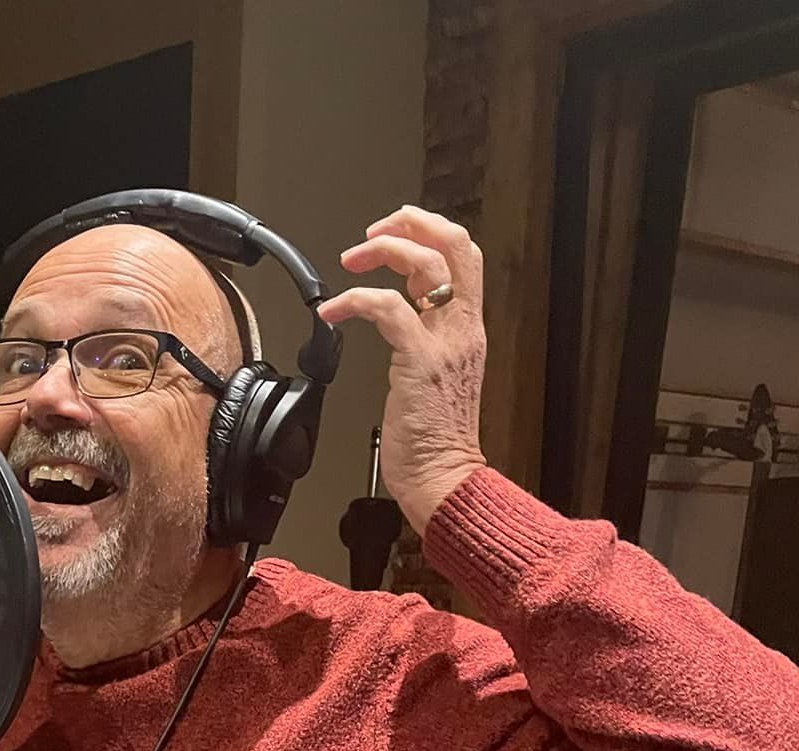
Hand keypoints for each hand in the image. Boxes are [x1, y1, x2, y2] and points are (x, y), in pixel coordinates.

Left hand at [320, 207, 487, 532]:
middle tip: (373, 234)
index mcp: (467, 331)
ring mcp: (444, 342)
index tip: (395, 238)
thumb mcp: (437, 381)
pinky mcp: (418, 360)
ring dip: (381, 251)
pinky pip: (386, 309)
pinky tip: (331, 313)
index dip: (429, 233)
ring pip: (423, 263)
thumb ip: (427, 346)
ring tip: (349, 263)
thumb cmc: (434, 443)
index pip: (464, 257)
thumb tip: (401, 324)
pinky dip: (353, 301)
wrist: (445, 479)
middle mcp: (462, 329)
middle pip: (454, 243)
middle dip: (410, 223)